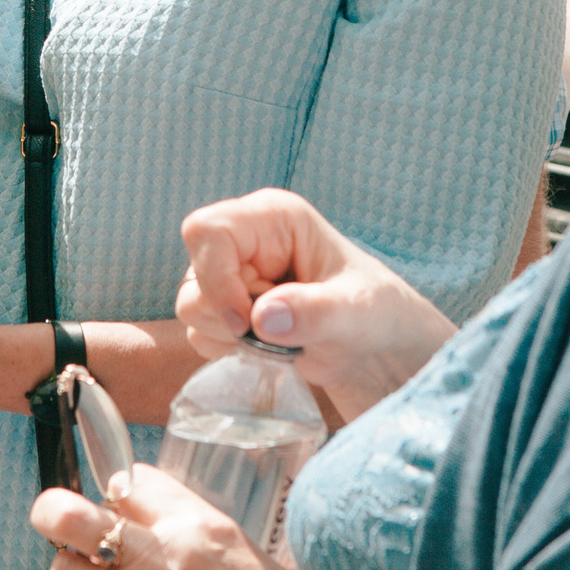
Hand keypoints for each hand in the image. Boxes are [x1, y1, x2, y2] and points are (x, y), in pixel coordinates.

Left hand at [31, 466, 335, 569]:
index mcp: (199, 524)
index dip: (115, 494)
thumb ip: (197, 532)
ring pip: (60, 567)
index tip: (118, 512)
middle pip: (69, 513)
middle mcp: (161, 555)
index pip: (129, 480)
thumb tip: (161, 524)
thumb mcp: (247, 552)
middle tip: (64, 529)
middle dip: (55, 514)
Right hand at [177, 191, 456, 422]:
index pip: (206, 230)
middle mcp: (245, 240)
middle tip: (275, 334)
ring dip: (230, 337)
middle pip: (193, 275)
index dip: (214, 277)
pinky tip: (269, 351)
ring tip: (282, 341)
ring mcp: (233, 275)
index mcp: (272, 218)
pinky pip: (200, 333)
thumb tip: (263, 318)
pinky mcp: (228, 308)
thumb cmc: (377, 313)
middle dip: (226, 315)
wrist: (379, 350)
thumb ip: (316, 312)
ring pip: (191, 307)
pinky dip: (229, 351)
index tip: (245, 321)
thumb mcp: (357, 312)